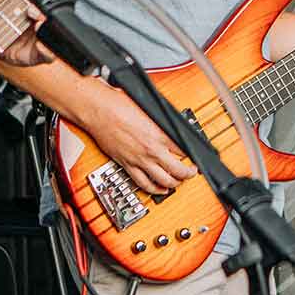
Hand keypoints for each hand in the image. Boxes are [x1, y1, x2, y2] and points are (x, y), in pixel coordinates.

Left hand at [0, 0, 54, 66]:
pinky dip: (47, 52)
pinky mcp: (34, 55)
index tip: (45, 2)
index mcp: (44, 7)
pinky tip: (40, 44)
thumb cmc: (0, 6)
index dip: (56, 4)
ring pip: (57, 40)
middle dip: (48, 19)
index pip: (59, 6)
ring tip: (37, 27)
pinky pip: (48, 56)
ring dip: (50, 35)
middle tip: (35, 14)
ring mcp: (41, 40)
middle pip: (58, 23)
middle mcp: (45, 24)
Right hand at [77, 80, 194, 194]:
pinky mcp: (126, 165)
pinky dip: (153, 189)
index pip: (184, 150)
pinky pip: (143, 183)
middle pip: (178, 170)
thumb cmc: (119, 105)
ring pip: (163, 181)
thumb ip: (162, 122)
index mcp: (159, 134)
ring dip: (174, 184)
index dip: (192, 154)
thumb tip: (170, 127)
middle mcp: (151, 150)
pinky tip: (159, 190)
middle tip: (191, 173)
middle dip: (188, 174)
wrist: (99, 111)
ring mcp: (139, 160)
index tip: (194, 156)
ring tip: (178, 183)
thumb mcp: (149, 109)